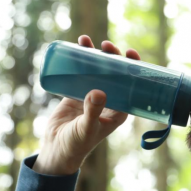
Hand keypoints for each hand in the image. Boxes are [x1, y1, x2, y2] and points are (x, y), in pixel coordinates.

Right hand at [33, 35, 140, 174]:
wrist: (57, 149)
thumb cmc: (77, 143)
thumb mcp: (87, 128)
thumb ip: (93, 111)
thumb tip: (99, 92)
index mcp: (119, 110)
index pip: (132, 86)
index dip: (134, 69)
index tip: (131, 53)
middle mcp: (109, 100)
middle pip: (114, 74)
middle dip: (112, 58)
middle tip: (107, 46)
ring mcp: (92, 95)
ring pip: (97, 70)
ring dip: (94, 55)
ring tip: (87, 41)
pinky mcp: (76, 93)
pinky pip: (79, 72)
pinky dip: (78, 60)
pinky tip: (76, 47)